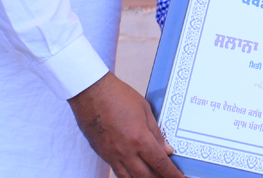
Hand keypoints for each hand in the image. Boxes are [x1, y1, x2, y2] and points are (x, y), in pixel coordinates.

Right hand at [68, 72, 183, 177]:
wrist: (91, 92)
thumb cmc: (117, 96)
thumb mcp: (145, 110)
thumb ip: (156, 133)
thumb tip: (167, 150)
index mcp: (139, 138)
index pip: (160, 163)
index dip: (172, 174)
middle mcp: (125, 151)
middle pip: (146, 176)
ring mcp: (112, 155)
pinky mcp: (102, 154)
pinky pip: (117, 172)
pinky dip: (128, 176)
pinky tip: (136, 175)